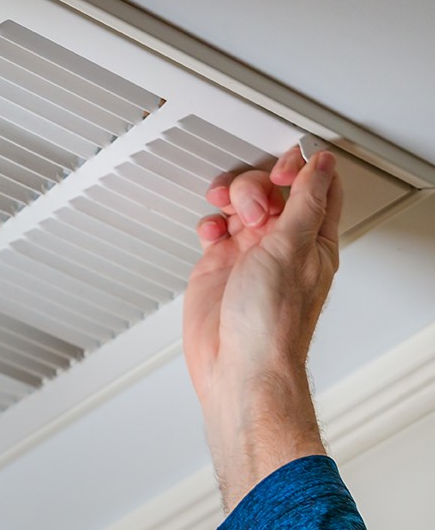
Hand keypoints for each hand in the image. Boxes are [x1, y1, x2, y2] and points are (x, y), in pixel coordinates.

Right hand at [183, 146, 342, 511]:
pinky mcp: (219, 264)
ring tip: (229, 217)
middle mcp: (282, 244)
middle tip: (252, 209)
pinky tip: (211, 233)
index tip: (281, 168)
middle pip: (271, 189)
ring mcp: (250, 253)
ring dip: (230, 199)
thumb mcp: (292, 248)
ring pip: (239, 203)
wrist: (236, 364)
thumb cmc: (271, 323)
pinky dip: (209, 222)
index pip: (317, 187)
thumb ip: (305, 202)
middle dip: (256, 186)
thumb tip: (320, 165)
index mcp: (313, 239)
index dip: (300, 167)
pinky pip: (213, 227)